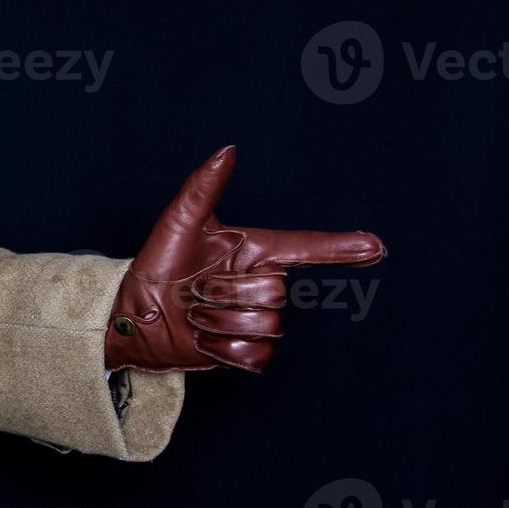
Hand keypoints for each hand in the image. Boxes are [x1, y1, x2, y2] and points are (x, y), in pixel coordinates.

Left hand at [104, 146, 386, 373]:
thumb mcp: (177, 223)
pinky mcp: (244, 352)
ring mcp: (254, 319)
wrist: (133, 315)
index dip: (340, 248)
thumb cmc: (156, 265)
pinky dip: (224, 352)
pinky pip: (256, 357)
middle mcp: (260, 282)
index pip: (305, 248)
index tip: (375, 247)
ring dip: (221, 323)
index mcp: (253, 250)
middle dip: (228, 293)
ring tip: (196, 314)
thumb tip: (228, 150)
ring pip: (266, 326)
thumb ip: (204, 185)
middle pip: (276, 292)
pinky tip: (203, 340)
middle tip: (195, 291)